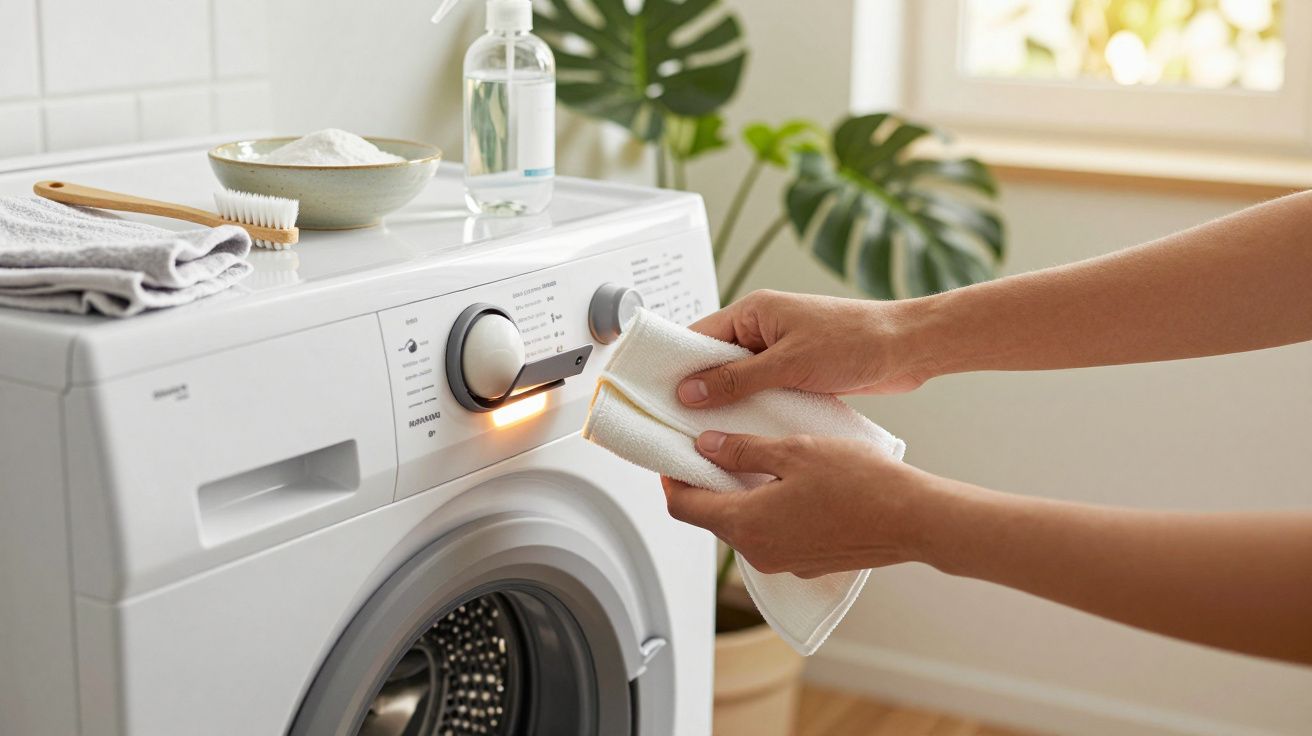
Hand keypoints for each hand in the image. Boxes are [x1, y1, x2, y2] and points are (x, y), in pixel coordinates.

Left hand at [660, 431, 941, 577]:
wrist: (914, 519)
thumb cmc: (861, 484)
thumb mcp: (794, 451)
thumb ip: (742, 451)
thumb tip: (705, 447)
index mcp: (747, 525)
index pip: (683, 508)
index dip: (672, 480)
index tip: (673, 457)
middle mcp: (760, 552)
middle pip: (711, 518)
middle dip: (706, 485)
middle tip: (713, 448)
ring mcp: (785, 562)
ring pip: (743, 526)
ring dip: (739, 496)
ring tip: (754, 459)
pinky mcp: (807, 562)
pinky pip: (772, 535)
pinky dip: (767, 510)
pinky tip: (787, 483)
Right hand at [676, 290, 932, 408]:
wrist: (907, 349)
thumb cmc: (856, 341)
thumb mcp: (788, 364)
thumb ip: (737, 379)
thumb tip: (691, 391)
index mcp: (754, 311)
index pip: (699, 336)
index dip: (676, 366)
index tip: (655, 393)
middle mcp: (763, 329)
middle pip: (714, 362)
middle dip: (699, 391)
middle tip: (678, 422)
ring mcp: (780, 351)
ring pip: (739, 381)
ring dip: (729, 405)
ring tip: (707, 434)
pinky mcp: (797, 373)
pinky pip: (762, 392)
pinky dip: (753, 410)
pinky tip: (745, 433)